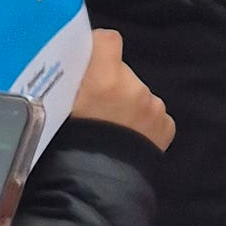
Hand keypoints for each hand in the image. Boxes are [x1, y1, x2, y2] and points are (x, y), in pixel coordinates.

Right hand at [68, 31, 172, 151]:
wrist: (94, 186)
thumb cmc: (66, 144)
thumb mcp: (58, 106)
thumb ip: (74, 82)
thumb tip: (80, 66)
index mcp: (104, 77)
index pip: (109, 40)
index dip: (99, 50)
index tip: (89, 64)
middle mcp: (133, 86)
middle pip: (122, 72)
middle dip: (110, 85)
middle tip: (93, 109)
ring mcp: (153, 106)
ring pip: (138, 96)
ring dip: (127, 106)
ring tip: (110, 131)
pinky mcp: (167, 125)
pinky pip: (154, 117)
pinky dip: (143, 125)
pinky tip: (128, 140)